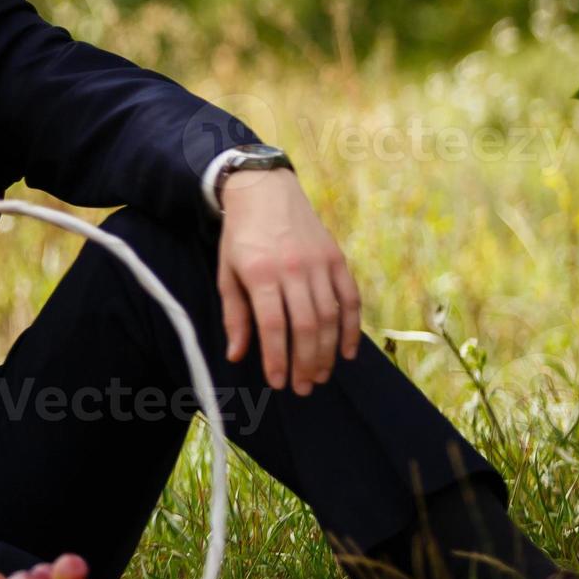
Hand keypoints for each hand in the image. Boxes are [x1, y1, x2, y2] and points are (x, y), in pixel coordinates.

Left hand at [216, 169, 360, 395]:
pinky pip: (350, 298)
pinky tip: (346, 352)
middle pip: (305, 326)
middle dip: (305, 363)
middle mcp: (293, 269)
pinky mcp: (337, 258)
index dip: (276, 358)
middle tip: (302, 388)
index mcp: (261, 273)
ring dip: (327, 352)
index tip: (278, 383)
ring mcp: (319, 263)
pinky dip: (352, 327)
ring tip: (320, 376)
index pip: (272, 326)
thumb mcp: (226, 273)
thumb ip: (234, 315)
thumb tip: (237, 355)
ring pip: (330, 316)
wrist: (265, 190)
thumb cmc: (241, 237)